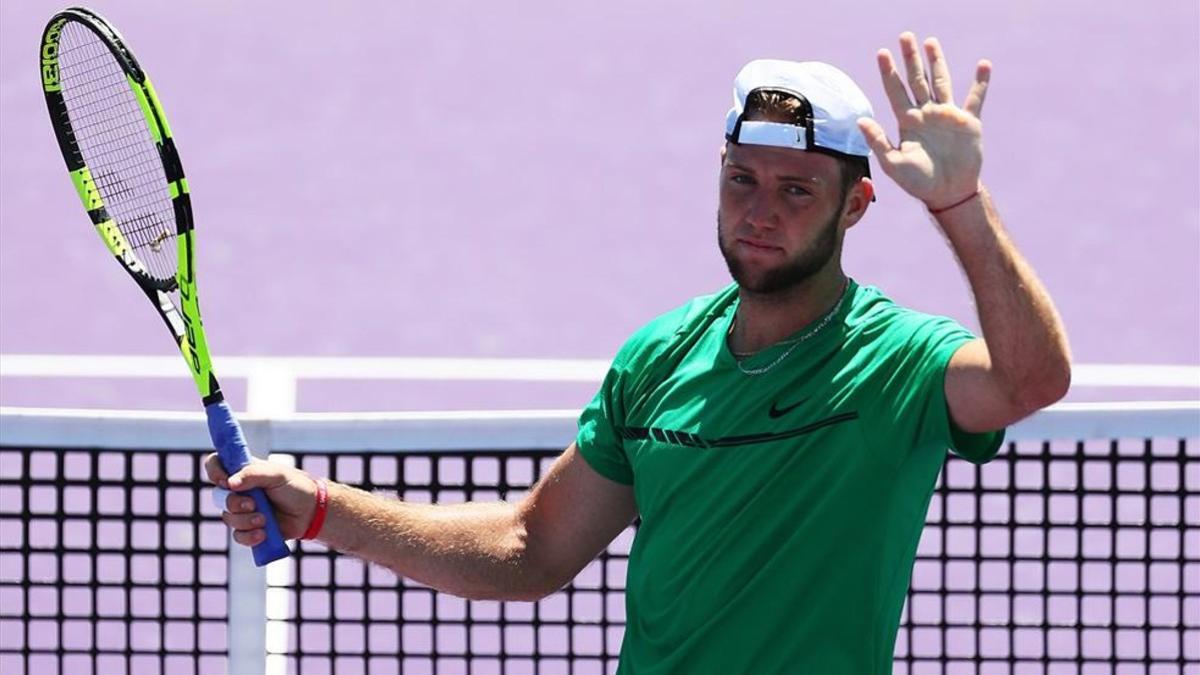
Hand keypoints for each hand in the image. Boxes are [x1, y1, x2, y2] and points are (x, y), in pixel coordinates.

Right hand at [204, 453, 317, 543]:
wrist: (311, 512)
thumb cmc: (295, 487)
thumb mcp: (277, 475)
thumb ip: (254, 474)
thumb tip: (230, 483)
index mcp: (243, 472)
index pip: (216, 464)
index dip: (214, 471)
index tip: (225, 481)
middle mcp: (239, 490)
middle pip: (219, 497)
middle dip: (234, 503)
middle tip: (253, 505)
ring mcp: (243, 510)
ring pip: (228, 518)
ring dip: (245, 521)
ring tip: (265, 520)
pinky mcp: (249, 528)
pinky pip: (238, 536)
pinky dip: (249, 536)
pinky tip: (263, 534)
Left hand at [857, 32, 990, 209]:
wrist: (948, 193)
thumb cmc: (919, 182)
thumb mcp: (893, 164)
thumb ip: (878, 141)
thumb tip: (860, 121)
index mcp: (907, 122)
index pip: (895, 91)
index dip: (889, 72)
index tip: (882, 53)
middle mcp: (926, 114)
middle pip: (916, 80)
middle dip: (910, 58)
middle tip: (905, 36)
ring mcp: (947, 116)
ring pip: (941, 82)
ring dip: (937, 62)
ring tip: (930, 42)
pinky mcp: (968, 122)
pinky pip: (975, 98)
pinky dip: (980, 83)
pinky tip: (983, 65)